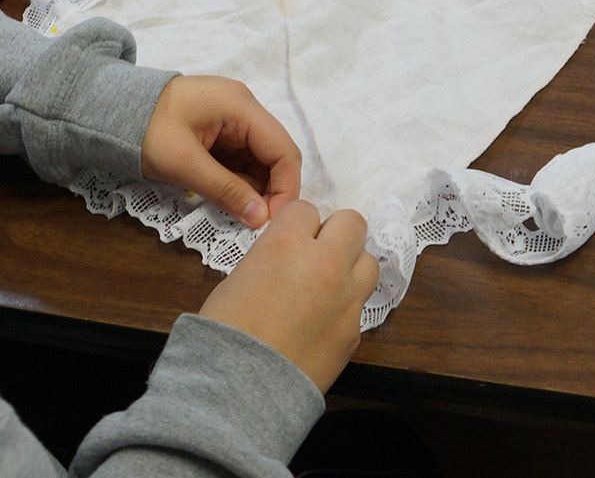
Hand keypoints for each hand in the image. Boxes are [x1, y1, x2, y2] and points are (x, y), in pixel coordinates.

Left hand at [140, 75, 300, 228]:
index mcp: (239, 106)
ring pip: (258, 159)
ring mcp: (231, 117)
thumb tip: (262, 219)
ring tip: (233, 208)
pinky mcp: (220, 129)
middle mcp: (243, 107)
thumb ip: (225, 190)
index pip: (283, 150)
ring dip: (251, 187)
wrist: (112, 110)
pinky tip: (223, 194)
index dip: (286, 188)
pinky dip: (236, 179)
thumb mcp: (183, 163)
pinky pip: (240, 157)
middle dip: (269, 190)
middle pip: (274, 155)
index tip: (274, 220)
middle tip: (254, 221)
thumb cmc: (145, 130)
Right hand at [198, 201, 378, 392]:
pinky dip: (345, 305)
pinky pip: (360, 304)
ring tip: (326, 284)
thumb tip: (289, 258)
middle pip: (352, 223)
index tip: (288, 237)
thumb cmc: (226, 327)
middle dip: (334, 233)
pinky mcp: (355, 331)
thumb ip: (273, 255)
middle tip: (316, 251)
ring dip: (350, 266)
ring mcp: (347, 298)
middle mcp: (325, 263)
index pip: (306, 208)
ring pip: (368, 262)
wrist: (241, 386)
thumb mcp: (241, 274)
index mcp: (288, 242)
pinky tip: (322, 319)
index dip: (295, 223)